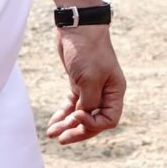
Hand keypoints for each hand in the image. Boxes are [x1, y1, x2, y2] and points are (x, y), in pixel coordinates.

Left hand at [48, 26, 124, 142]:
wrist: (78, 28)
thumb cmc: (88, 51)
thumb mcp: (89, 79)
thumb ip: (88, 102)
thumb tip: (81, 119)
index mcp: (115, 91)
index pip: (109, 119)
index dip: (92, 124)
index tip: (76, 117)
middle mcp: (106, 92)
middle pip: (94, 120)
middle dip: (77, 130)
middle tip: (61, 139)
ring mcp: (92, 88)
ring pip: (81, 114)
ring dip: (67, 125)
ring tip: (51, 133)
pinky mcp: (79, 84)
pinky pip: (72, 105)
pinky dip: (63, 115)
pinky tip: (53, 123)